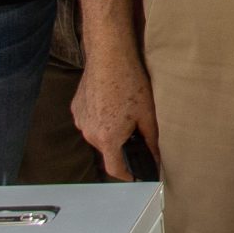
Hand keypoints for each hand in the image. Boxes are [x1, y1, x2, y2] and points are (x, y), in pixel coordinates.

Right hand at [73, 45, 159, 180]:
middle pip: (107, 150)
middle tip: (136, 131)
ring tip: (123, 112)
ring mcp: (80, 120)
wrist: (109, 57)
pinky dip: (101, 118)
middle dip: (121, 146)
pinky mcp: (76, 109)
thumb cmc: (130, 83)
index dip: (127, 175)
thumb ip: (151, 141)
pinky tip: (112, 103)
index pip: (114, 169)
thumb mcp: (147, 114)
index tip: (135, 175)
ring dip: (110, 131)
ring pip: (98, 135)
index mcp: (107, 138)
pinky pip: (90, 121)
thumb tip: (156, 158)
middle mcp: (89, 133)